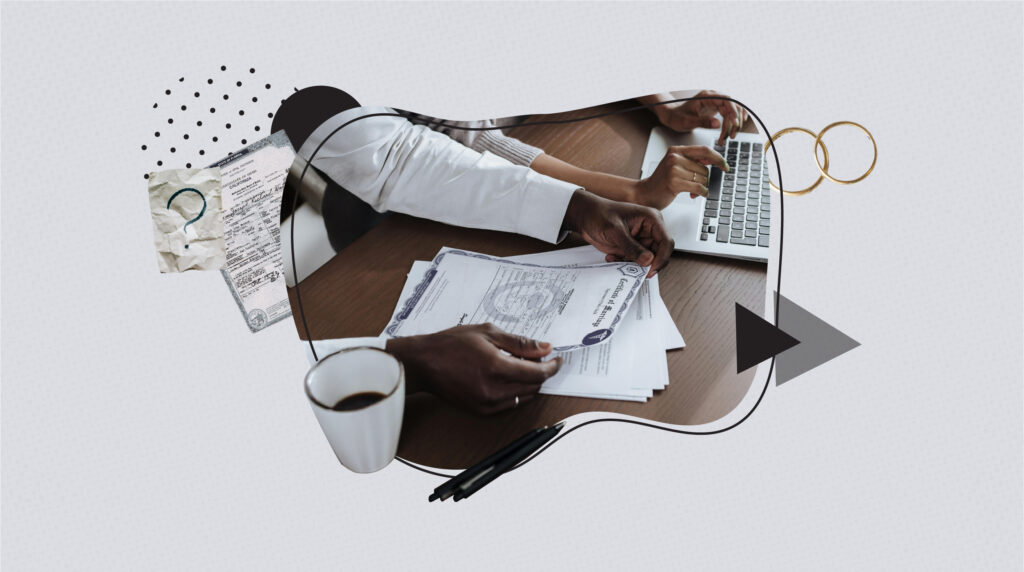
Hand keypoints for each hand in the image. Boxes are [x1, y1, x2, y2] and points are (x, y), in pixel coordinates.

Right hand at [385, 324, 561, 415]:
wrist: (424, 364)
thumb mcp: (487, 333)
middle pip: (534, 386)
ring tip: (522, 366)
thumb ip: (520, 342)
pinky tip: (508, 378)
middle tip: (539, 358)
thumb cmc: (451, 344)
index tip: (557, 359)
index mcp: (497, 367)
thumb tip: (545, 348)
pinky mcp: (481, 411)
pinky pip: (510, 405)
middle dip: (542, 373)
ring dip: (530, 383)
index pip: (538, 373)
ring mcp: (487, 403)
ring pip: (524, 397)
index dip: (552, 366)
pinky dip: (516, 392)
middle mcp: (494, 390)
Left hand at [562, 189, 673, 276]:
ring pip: (647, 260)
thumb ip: (631, 246)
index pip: (666, 242)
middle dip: (645, 263)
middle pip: (659, 253)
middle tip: (631, 269)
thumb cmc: (599, 214)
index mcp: (651, 219)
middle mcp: (650, 230)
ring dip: (632, 263)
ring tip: (616, 257)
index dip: (662, 258)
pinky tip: (612, 256)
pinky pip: (635, 261)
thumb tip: (648, 260)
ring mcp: (641, 239)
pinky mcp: (633, 247)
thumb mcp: (614, 231)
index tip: (651, 270)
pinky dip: (624, 262)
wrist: (585, 216)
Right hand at [632, 145, 728, 208]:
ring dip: (702, 187)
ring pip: (702, 178)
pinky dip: (701, 193)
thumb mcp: (675, 166)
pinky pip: (698, 187)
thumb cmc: (661, 182)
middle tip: (699, 186)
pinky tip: (696, 195)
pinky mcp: (674, 182)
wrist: (644, 193)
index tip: (725, 166)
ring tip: (692, 190)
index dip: (718, 158)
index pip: (704, 150)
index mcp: (676, 150)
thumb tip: (713, 160)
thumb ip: (692, 161)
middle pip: (705, 168)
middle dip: (705, 179)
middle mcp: (675, 157)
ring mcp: (674, 169)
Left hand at [646, 90, 747, 145]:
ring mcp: (716, 102)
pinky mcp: (717, 108)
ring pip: (733, 111)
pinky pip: (729, 114)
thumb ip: (702, 122)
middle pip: (732, 106)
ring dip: (734, 124)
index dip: (733, 110)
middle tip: (731, 136)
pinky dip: (732, 123)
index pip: (726, 100)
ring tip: (729, 137)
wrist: (673, 116)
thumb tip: (718, 124)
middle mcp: (713, 97)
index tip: (735, 123)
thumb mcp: (688, 122)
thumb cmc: (677, 118)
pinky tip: (733, 130)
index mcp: (706, 97)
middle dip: (734, 121)